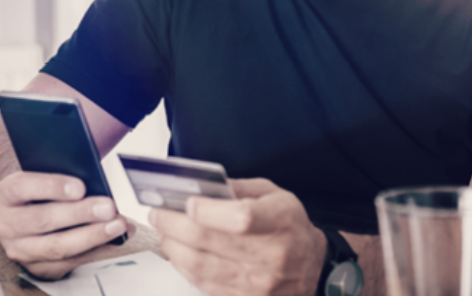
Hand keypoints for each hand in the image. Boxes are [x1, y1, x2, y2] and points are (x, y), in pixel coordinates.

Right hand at [0, 172, 131, 278]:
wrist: (24, 214)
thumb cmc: (37, 192)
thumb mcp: (40, 173)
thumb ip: (63, 169)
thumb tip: (93, 175)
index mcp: (3, 195)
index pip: (23, 187)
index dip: (52, 187)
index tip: (80, 187)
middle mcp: (5, 225)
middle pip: (42, 220)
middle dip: (79, 214)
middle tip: (107, 207)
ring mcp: (19, 250)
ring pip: (56, 247)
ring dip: (91, 236)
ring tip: (117, 225)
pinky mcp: (36, 268)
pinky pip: (68, 263)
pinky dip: (95, 251)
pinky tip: (113, 240)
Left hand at [150, 178, 326, 295]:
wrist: (313, 269)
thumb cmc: (289, 227)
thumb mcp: (274, 195)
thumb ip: (237, 188)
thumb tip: (199, 187)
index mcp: (279, 222)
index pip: (239, 218)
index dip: (206, 211)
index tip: (186, 202)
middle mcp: (270, 255)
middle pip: (207, 241)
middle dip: (172, 225)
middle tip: (157, 214)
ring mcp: (257, 283)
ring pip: (199, 266)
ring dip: (172, 246)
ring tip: (164, 232)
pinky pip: (203, 284)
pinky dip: (184, 267)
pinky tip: (179, 252)